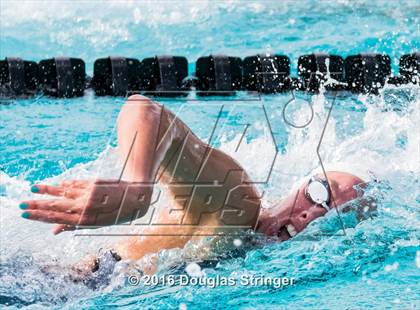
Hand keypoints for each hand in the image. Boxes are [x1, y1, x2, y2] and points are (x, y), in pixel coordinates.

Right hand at [20, 180, 152, 233]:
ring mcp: (90, 194)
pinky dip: (67, 184)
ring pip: (65, 192)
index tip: (25, 213)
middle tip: (21, 203)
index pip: (58, 218)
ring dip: (49, 191)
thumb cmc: (118, 213)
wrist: (139, 197)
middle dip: (38, 205)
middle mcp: (87, 207)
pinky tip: (58, 184)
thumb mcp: (99, 224)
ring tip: (34, 188)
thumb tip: (54, 231)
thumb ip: (75, 225)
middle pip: (57, 206)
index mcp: (87, 220)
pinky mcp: (95, 184)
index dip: (40, 216)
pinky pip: (77, 184)